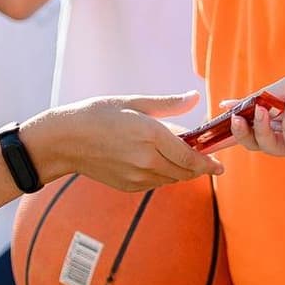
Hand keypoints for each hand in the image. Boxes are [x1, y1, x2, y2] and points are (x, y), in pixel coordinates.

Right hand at [25, 93, 221, 190]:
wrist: (64, 141)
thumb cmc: (97, 114)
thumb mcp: (133, 102)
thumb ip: (169, 104)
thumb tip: (195, 98)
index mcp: (151, 135)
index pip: (190, 156)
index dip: (209, 162)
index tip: (220, 165)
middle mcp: (146, 160)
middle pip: (186, 172)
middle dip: (199, 168)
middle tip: (206, 158)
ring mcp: (137, 177)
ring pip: (173, 179)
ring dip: (182, 171)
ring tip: (181, 156)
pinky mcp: (129, 186)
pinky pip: (157, 183)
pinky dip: (164, 174)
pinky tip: (158, 161)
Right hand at [225, 63, 284, 160]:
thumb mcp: (284, 88)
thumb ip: (256, 100)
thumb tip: (225, 106)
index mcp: (278, 118)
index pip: (251, 129)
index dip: (234, 127)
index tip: (218, 121)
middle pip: (255, 143)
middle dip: (242, 133)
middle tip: (236, 119)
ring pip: (269, 147)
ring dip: (262, 129)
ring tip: (262, 110)